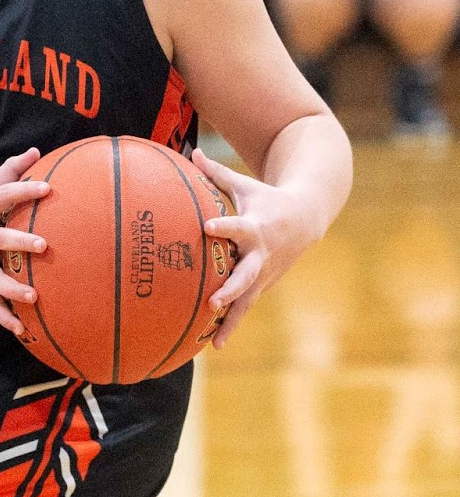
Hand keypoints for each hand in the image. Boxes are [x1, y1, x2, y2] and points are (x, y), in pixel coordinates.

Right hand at [0, 148, 49, 334]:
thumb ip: (10, 172)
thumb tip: (38, 150)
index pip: (3, 196)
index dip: (24, 191)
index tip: (48, 189)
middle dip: (18, 242)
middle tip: (44, 246)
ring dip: (10, 288)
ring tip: (34, 295)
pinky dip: (4, 316)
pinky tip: (22, 329)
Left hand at [195, 147, 319, 348]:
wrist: (306, 218)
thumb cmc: (266, 198)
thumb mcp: (244, 184)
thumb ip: (215, 173)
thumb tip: (189, 152)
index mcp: (254, 226)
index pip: (236, 225)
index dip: (223, 226)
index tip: (206, 227)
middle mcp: (260, 253)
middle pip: (246, 273)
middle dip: (231, 288)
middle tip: (213, 299)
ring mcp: (263, 273)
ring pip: (247, 299)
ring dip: (231, 318)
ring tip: (213, 337)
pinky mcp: (263, 285)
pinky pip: (246, 308)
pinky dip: (231, 325)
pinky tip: (214, 344)